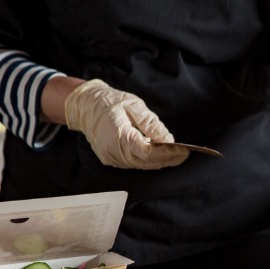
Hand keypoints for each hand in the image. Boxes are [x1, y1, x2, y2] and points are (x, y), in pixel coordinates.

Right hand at [64, 79, 188, 169]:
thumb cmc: (109, 102)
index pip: (148, 152)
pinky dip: (148, 160)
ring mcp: (111, 157)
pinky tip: (159, 154)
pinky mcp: (111, 159)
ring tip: (175, 154)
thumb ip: (151, 123)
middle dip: (168, 159)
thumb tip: (168, 139)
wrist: (85, 106)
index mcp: (118, 135)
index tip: (183, 150)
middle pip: (146, 162)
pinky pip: (134, 163)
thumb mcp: (134, 105)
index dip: (167, 153)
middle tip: (184, 154)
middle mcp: (113, 151)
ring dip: (159, 161)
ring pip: (141, 165)